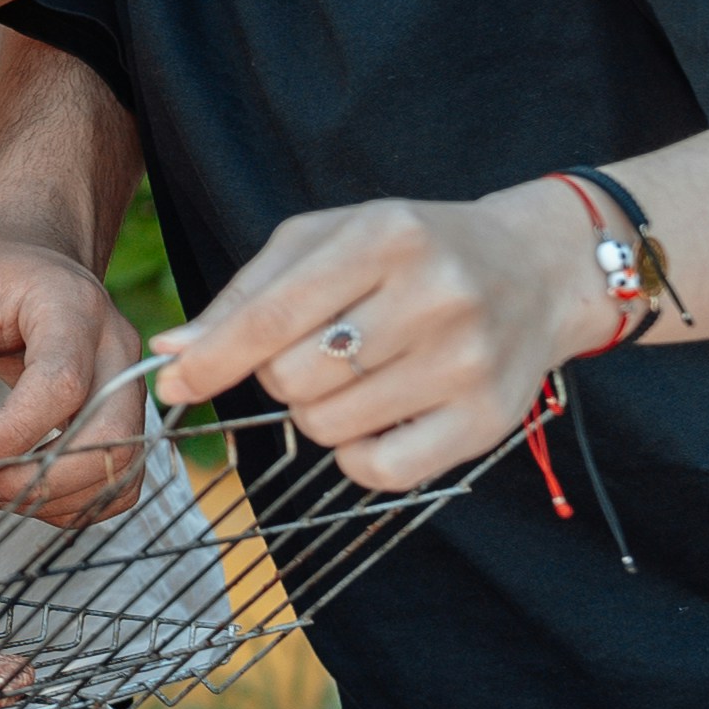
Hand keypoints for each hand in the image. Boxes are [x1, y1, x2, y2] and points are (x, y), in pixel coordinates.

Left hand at [0, 222, 154, 522]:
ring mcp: (127, 385)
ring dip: (57, 498)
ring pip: (122, 466)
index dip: (14, 434)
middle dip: (42, 480)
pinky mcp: (124, 416)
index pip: (61, 384)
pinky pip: (120, 479)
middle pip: (110, 434)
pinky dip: (76, 502)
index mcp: (72, 307)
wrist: (28, 255)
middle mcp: (116, 348)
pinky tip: (25, 490)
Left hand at [153, 190, 609, 489]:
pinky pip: (381, 471)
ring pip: (329, 428)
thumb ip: (248, 294)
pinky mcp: (489, 419)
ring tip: (355, 375)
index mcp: (386, 236)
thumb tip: (172, 352)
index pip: (274, 315)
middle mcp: (434, 295)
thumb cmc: (412, 251)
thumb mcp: (328, 240)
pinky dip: (357, 456)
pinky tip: (377, 417)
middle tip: (315, 351)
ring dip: (317, 412)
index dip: (211, 358)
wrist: (536, 269)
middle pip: (294, 379)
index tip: (171, 385)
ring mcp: (467, 361)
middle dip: (279, 376)